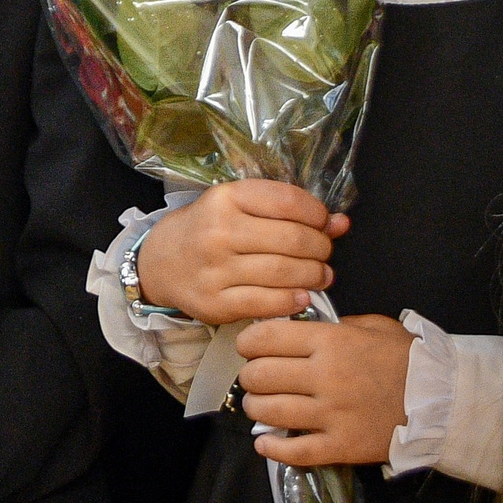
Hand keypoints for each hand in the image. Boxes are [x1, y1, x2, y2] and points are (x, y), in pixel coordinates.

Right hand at [135, 181, 346, 324]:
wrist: (160, 263)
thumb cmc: (207, 229)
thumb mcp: (239, 207)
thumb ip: (289, 212)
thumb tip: (341, 223)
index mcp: (225, 198)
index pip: (287, 201)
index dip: (317, 214)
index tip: (323, 222)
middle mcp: (219, 231)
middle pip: (293, 240)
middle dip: (320, 248)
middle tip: (323, 252)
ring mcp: (216, 269)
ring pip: (285, 273)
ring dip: (314, 276)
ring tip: (320, 275)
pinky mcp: (216, 303)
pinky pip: (268, 304)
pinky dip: (294, 301)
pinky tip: (302, 295)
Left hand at [238, 313, 414, 468]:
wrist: (444, 401)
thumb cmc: (406, 358)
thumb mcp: (371, 326)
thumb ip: (333, 326)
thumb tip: (298, 330)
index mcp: (330, 341)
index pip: (266, 337)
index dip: (248, 341)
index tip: (248, 347)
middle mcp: (325, 377)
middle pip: (261, 375)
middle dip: (250, 376)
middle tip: (255, 378)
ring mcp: (332, 415)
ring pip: (271, 412)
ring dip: (256, 409)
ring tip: (259, 406)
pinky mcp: (342, 447)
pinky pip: (296, 452)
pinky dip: (273, 449)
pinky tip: (265, 443)